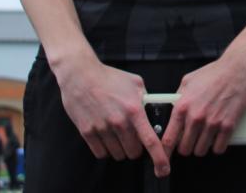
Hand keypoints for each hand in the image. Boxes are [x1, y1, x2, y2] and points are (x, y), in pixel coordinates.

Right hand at [53, 56, 168, 174]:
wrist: (81, 76)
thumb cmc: (109, 77)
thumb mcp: (136, 83)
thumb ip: (146, 99)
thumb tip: (152, 110)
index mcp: (134, 110)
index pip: (150, 141)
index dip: (159, 158)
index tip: (164, 169)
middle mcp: (119, 122)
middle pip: (133, 152)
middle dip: (136, 148)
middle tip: (133, 138)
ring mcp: (102, 129)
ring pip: (117, 154)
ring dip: (120, 149)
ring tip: (117, 135)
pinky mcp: (87, 132)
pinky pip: (100, 153)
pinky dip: (105, 150)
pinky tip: (106, 138)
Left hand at [161, 49, 245, 156]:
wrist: (238, 68)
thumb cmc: (215, 72)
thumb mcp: (188, 81)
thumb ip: (178, 97)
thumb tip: (171, 109)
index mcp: (183, 107)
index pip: (168, 139)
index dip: (165, 151)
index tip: (164, 156)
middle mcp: (196, 117)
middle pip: (185, 149)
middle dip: (186, 146)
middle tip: (190, 140)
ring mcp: (213, 122)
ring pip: (201, 150)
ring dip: (202, 147)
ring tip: (204, 138)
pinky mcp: (229, 125)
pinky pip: (219, 148)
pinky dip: (217, 146)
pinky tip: (218, 138)